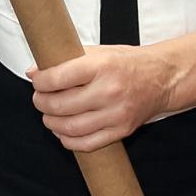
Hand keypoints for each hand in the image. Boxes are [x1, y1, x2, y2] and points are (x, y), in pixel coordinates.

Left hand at [29, 45, 175, 151]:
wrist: (162, 78)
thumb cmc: (127, 62)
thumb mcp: (99, 51)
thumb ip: (67, 59)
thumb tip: (33, 71)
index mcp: (102, 65)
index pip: (59, 78)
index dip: (40, 81)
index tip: (36, 80)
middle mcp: (109, 90)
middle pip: (61, 105)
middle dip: (42, 103)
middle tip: (39, 99)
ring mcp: (116, 113)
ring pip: (71, 127)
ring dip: (51, 123)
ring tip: (48, 115)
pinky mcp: (122, 131)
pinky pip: (87, 143)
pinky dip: (68, 141)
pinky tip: (63, 132)